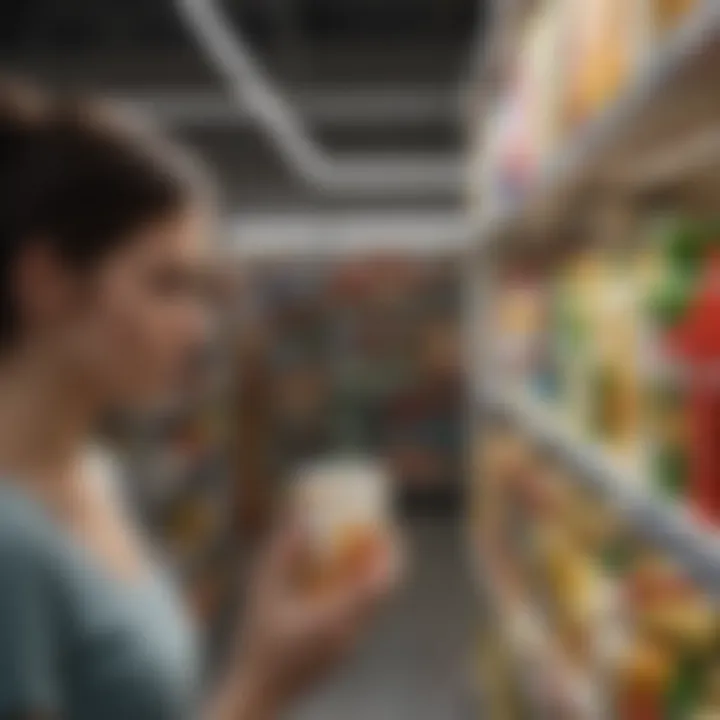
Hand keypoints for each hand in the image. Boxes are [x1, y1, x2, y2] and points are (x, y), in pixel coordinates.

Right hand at [234, 525, 401, 715]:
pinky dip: (360, 590)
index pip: (381, 583)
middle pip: (384, 591)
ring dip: (374, 574)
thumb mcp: (265, 592)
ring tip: (362, 548)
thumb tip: (298, 521)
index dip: (391, 554)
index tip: (390, 530)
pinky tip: (341, 577)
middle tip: (380, 532)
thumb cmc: (258, 643)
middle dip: (385, 558)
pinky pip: (362, 613)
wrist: (259, 694)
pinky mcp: (342, 650)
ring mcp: (350, 644)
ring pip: (375, 603)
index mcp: (338, 618)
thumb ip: (282, 555)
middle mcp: (352, 633)